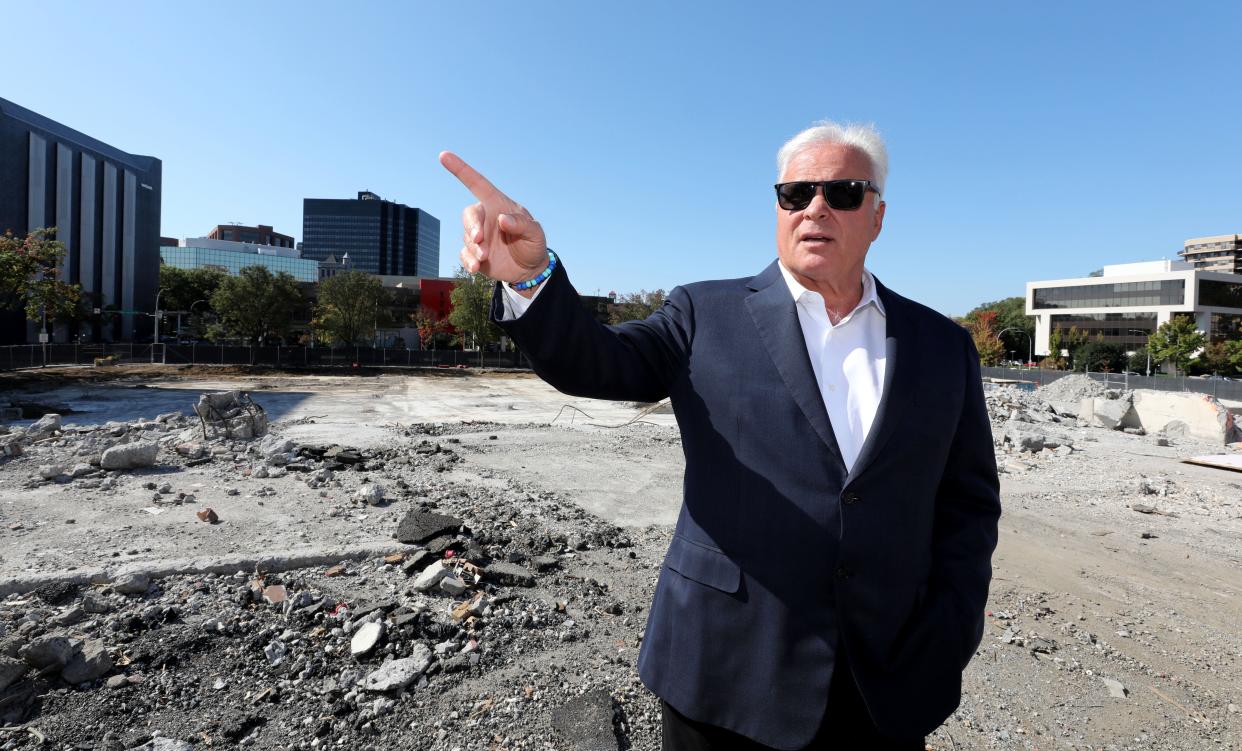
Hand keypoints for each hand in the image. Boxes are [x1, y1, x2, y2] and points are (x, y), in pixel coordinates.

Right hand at [439, 151, 548, 285]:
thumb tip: (502, 219)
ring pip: (467, 237)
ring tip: (486, 257)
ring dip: (474, 247)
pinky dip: (468, 261)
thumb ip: (522, 224)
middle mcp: (485, 219)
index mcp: (498, 205)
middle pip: (469, 215)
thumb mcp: (535, 234)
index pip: (477, 184)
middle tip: (479, 240)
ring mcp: (479, 237)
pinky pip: (464, 254)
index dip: (461, 169)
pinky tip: (477, 268)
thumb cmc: (533, 244)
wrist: (530, 268)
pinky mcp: (474, 254)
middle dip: (471, 226)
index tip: (444, 156)